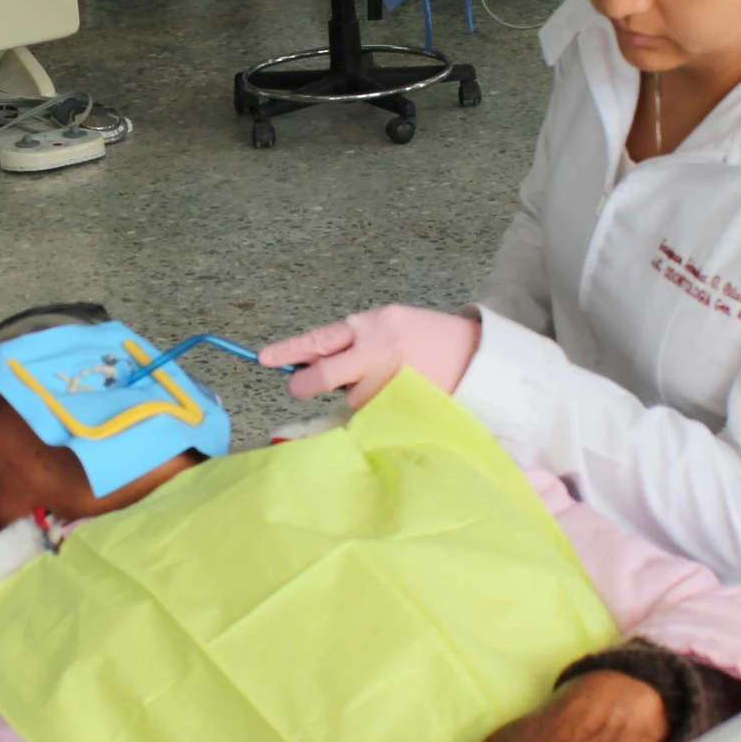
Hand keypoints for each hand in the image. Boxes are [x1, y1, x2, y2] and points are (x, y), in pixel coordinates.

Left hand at [258, 305, 480, 407]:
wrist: (477, 358)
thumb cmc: (427, 339)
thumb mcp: (389, 325)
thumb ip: (352, 341)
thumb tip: (310, 363)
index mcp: (369, 326)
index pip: (318, 339)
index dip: (288, 351)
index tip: (263, 359)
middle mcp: (374, 353)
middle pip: (321, 376)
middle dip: (306, 384)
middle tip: (302, 386)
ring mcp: (386, 384)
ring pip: (348, 399)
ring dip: (356, 396)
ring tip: (387, 384)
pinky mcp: (397, 408)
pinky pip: (369, 416)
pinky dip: (375, 412)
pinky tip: (395, 399)